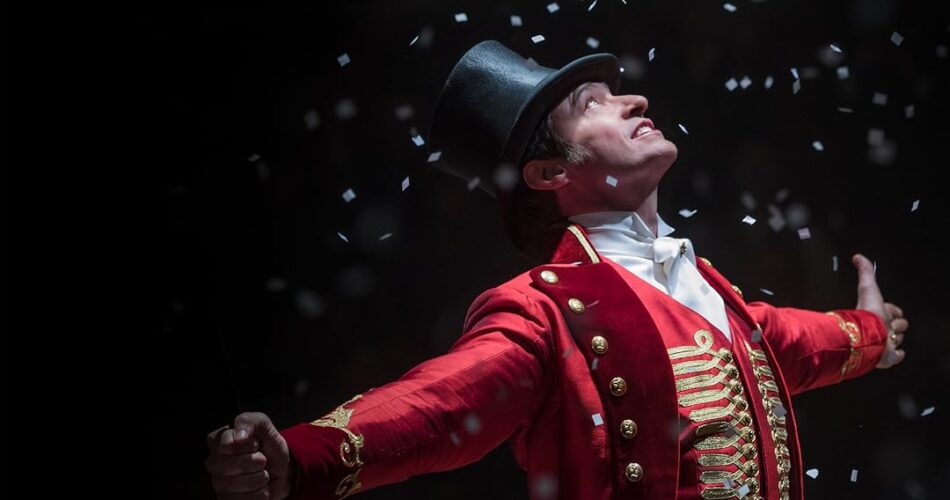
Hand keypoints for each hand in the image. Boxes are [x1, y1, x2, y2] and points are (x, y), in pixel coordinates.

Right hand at [206, 412, 292, 499]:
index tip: (256, 444)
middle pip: (228, 465)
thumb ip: (251, 422)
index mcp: (219, 441)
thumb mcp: (265, 427)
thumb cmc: (268, 448)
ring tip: (262, 473)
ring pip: (236, 485)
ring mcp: (219, 484)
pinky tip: (261, 487)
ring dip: (259, 478)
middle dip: (254, 461)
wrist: (283, 471)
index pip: (224, 443)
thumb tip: (239, 435)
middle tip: (262, 459)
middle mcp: (214, 463)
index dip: (245, 445)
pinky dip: (260, 493)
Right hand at [852, 254, 907, 368]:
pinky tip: (895, 355)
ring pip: (897, 340)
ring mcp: (889, 343)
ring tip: (888, 341)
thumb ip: (864, 272)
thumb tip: (859, 256)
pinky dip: (897, 356)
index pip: (894, 310)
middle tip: (889, 327)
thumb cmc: (868, 313)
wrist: (867, 335)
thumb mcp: (867, 288)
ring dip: (895, 340)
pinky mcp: (887, 358)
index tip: (890, 311)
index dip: (893, 310)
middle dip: (896, 325)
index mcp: (886, 313)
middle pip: (899, 325)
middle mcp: (890, 328)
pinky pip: (896, 357)